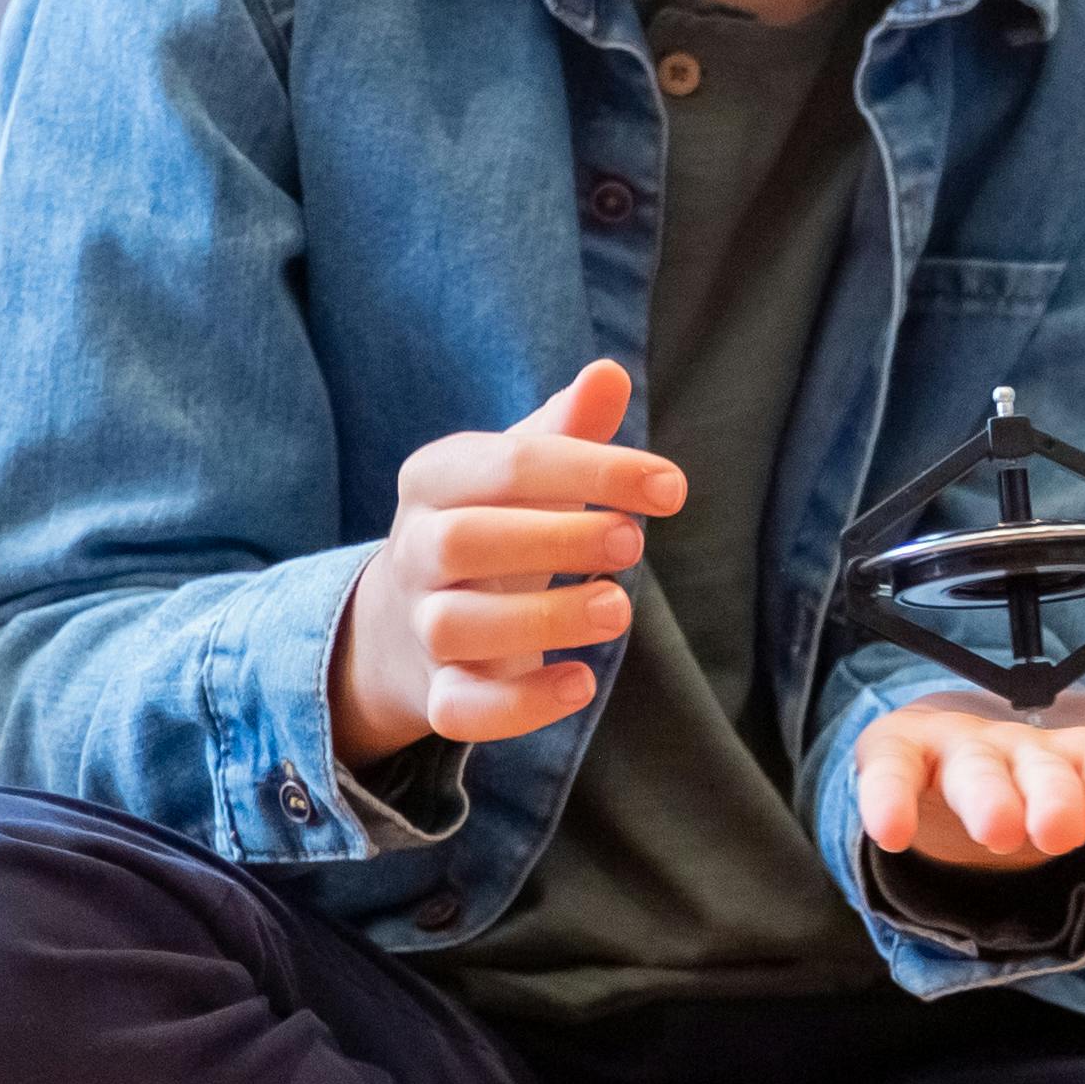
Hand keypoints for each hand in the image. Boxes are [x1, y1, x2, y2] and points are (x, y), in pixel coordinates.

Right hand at [329, 360, 679, 760]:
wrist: (412, 618)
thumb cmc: (495, 521)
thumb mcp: (523, 469)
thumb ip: (568, 428)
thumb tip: (609, 373)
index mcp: (437, 479)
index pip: (509, 464)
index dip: (594, 471)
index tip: (672, 489)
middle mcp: (417, 550)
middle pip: (464, 541)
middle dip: (557, 540)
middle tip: (634, 546)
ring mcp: (422, 626)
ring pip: (458, 625)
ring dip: (545, 619)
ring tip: (618, 610)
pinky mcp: (437, 693)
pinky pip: (459, 710)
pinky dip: (520, 705)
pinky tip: (581, 684)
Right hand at [855, 690, 1084, 871]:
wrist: (1005, 727)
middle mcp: (1038, 745)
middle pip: (1045, 770)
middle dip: (1052, 793)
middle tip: (1060, 822)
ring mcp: (967, 752)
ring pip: (974, 774)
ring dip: (985, 799)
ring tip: (999, 826)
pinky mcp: (903, 763)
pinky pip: (889, 778)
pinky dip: (884, 800)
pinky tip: (887, 831)